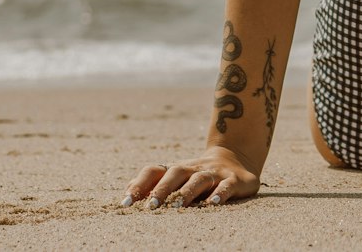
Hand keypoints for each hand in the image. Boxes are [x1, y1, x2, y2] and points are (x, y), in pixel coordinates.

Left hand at [120, 146, 260, 207]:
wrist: (236, 156)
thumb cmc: (198, 173)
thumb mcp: (178, 176)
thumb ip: (155, 182)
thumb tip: (127, 191)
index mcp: (177, 169)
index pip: (155, 171)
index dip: (140, 185)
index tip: (126, 203)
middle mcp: (194, 168)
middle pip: (176, 172)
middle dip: (163, 188)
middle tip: (151, 206)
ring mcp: (215, 173)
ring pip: (200, 178)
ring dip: (188, 191)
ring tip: (178, 205)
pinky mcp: (234, 180)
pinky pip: (227, 185)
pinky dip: (220, 193)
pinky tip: (213, 203)